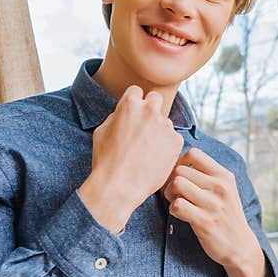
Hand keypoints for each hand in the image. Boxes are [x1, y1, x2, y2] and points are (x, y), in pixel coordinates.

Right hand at [78, 86, 184, 233]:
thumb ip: (116, 116)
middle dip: (150, 109)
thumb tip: (124, 113)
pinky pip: (173, 138)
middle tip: (143, 128)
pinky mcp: (176, 141)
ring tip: (146, 151)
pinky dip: (166, 146)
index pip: (136, 91)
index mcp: (130, 103)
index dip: (133, 103)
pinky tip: (155, 159)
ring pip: (164, 121)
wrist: (119, 186)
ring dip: (158, 130)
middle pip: (155, 99)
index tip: (132, 115)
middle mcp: (150, 110)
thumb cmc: (106, 160)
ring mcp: (165, 125)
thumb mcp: (101, 131)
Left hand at [162, 148, 270, 276]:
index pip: (194, 153)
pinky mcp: (204, 221)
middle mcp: (220, 187)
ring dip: (169, 193)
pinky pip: (177, 205)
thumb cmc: (226, 215)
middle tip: (173, 193)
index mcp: (224, 175)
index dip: (180, 162)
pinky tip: (179, 214)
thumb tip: (177, 160)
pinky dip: (173, 209)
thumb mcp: (225, 189)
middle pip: (180, 170)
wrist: (240, 246)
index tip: (180, 176)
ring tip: (175, 202)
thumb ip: (207, 174)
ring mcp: (213, 204)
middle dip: (170, 181)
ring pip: (177, 184)